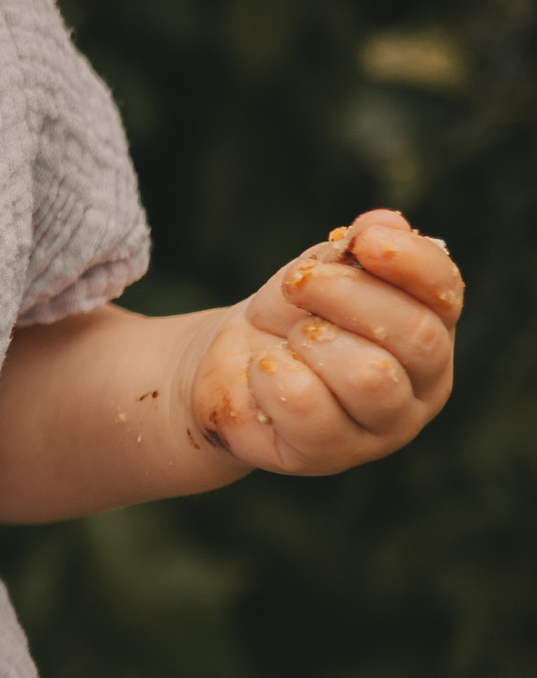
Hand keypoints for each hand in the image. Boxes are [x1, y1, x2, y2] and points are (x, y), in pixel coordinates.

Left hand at [183, 207, 461, 476]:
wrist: (232, 362)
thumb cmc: (291, 314)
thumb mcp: (320, 271)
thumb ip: (354, 252)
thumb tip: (387, 222)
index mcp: (432, 328)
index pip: (446, 292)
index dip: (412, 262)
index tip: (364, 239)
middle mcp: (423, 384)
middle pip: (416, 336)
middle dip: (347, 296)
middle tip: (297, 283)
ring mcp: (383, 428)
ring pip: (371, 378)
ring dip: (313, 341)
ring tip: (290, 337)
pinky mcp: (332, 455)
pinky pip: (310, 408)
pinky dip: (274, 375)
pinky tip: (265, 369)